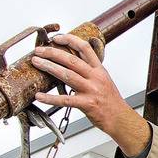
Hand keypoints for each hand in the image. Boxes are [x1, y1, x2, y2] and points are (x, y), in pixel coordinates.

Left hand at [32, 33, 150, 156]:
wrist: (120, 118)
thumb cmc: (110, 101)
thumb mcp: (103, 80)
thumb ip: (90, 70)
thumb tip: (73, 61)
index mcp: (99, 70)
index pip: (85, 48)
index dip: (70, 40)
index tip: (56, 38)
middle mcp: (95, 77)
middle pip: (72, 59)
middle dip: (53, 53)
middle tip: (39, 51)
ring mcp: (91, 90)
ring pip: (67, 75)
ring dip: (49, 67)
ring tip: (37, 63)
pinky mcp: (87, 104)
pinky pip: (65, 100)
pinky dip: (50, 98)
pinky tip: (40, 96)